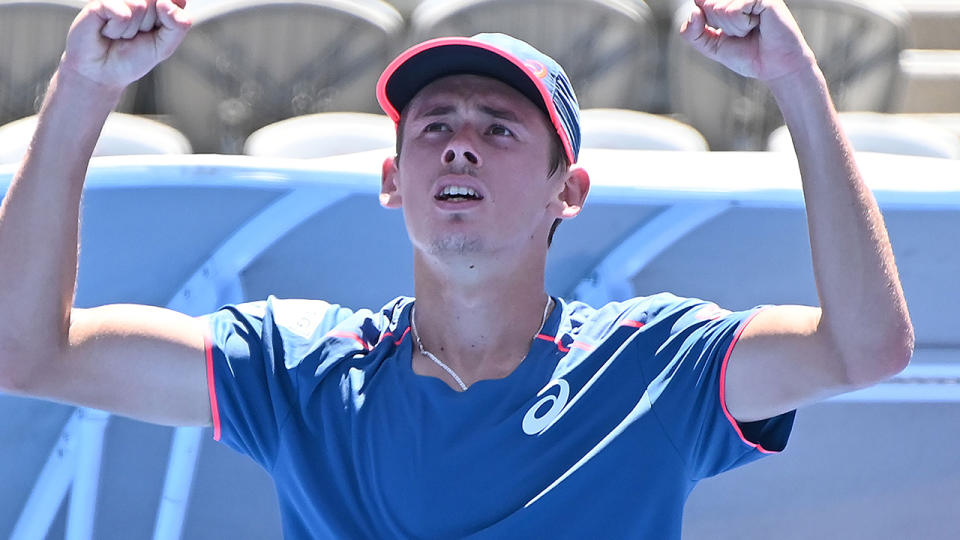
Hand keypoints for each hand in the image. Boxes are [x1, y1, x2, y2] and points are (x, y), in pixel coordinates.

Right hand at [60, 0, 191, 90]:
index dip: (170, 19)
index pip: (177, 1)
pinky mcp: (100, 3)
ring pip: (140, 6)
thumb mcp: (165, 47)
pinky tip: (107, 32)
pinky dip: (117, 30)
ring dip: (131, 30)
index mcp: (157, 4)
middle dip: (150, 26)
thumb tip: (165, 3)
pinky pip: (122, 14)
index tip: (157, 32)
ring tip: (120, 35)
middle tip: (135, 36)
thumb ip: (178, 26)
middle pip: (158, 3)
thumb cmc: (132, 57)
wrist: (101, 73)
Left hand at [679, 0, 815, 81]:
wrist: (775, 67)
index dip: (707, 21)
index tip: (724, 32)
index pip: (700, 3)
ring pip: (720, 7)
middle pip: (708, 5)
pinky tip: (757, 25)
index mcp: (727, 2)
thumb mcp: (712, 47)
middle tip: (742, 33)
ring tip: (750, 30)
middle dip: (721, 26)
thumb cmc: (748, 55)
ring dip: (733, 27)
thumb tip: (693, 11)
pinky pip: (736, 8)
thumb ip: (693, 33)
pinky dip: (742, 24)